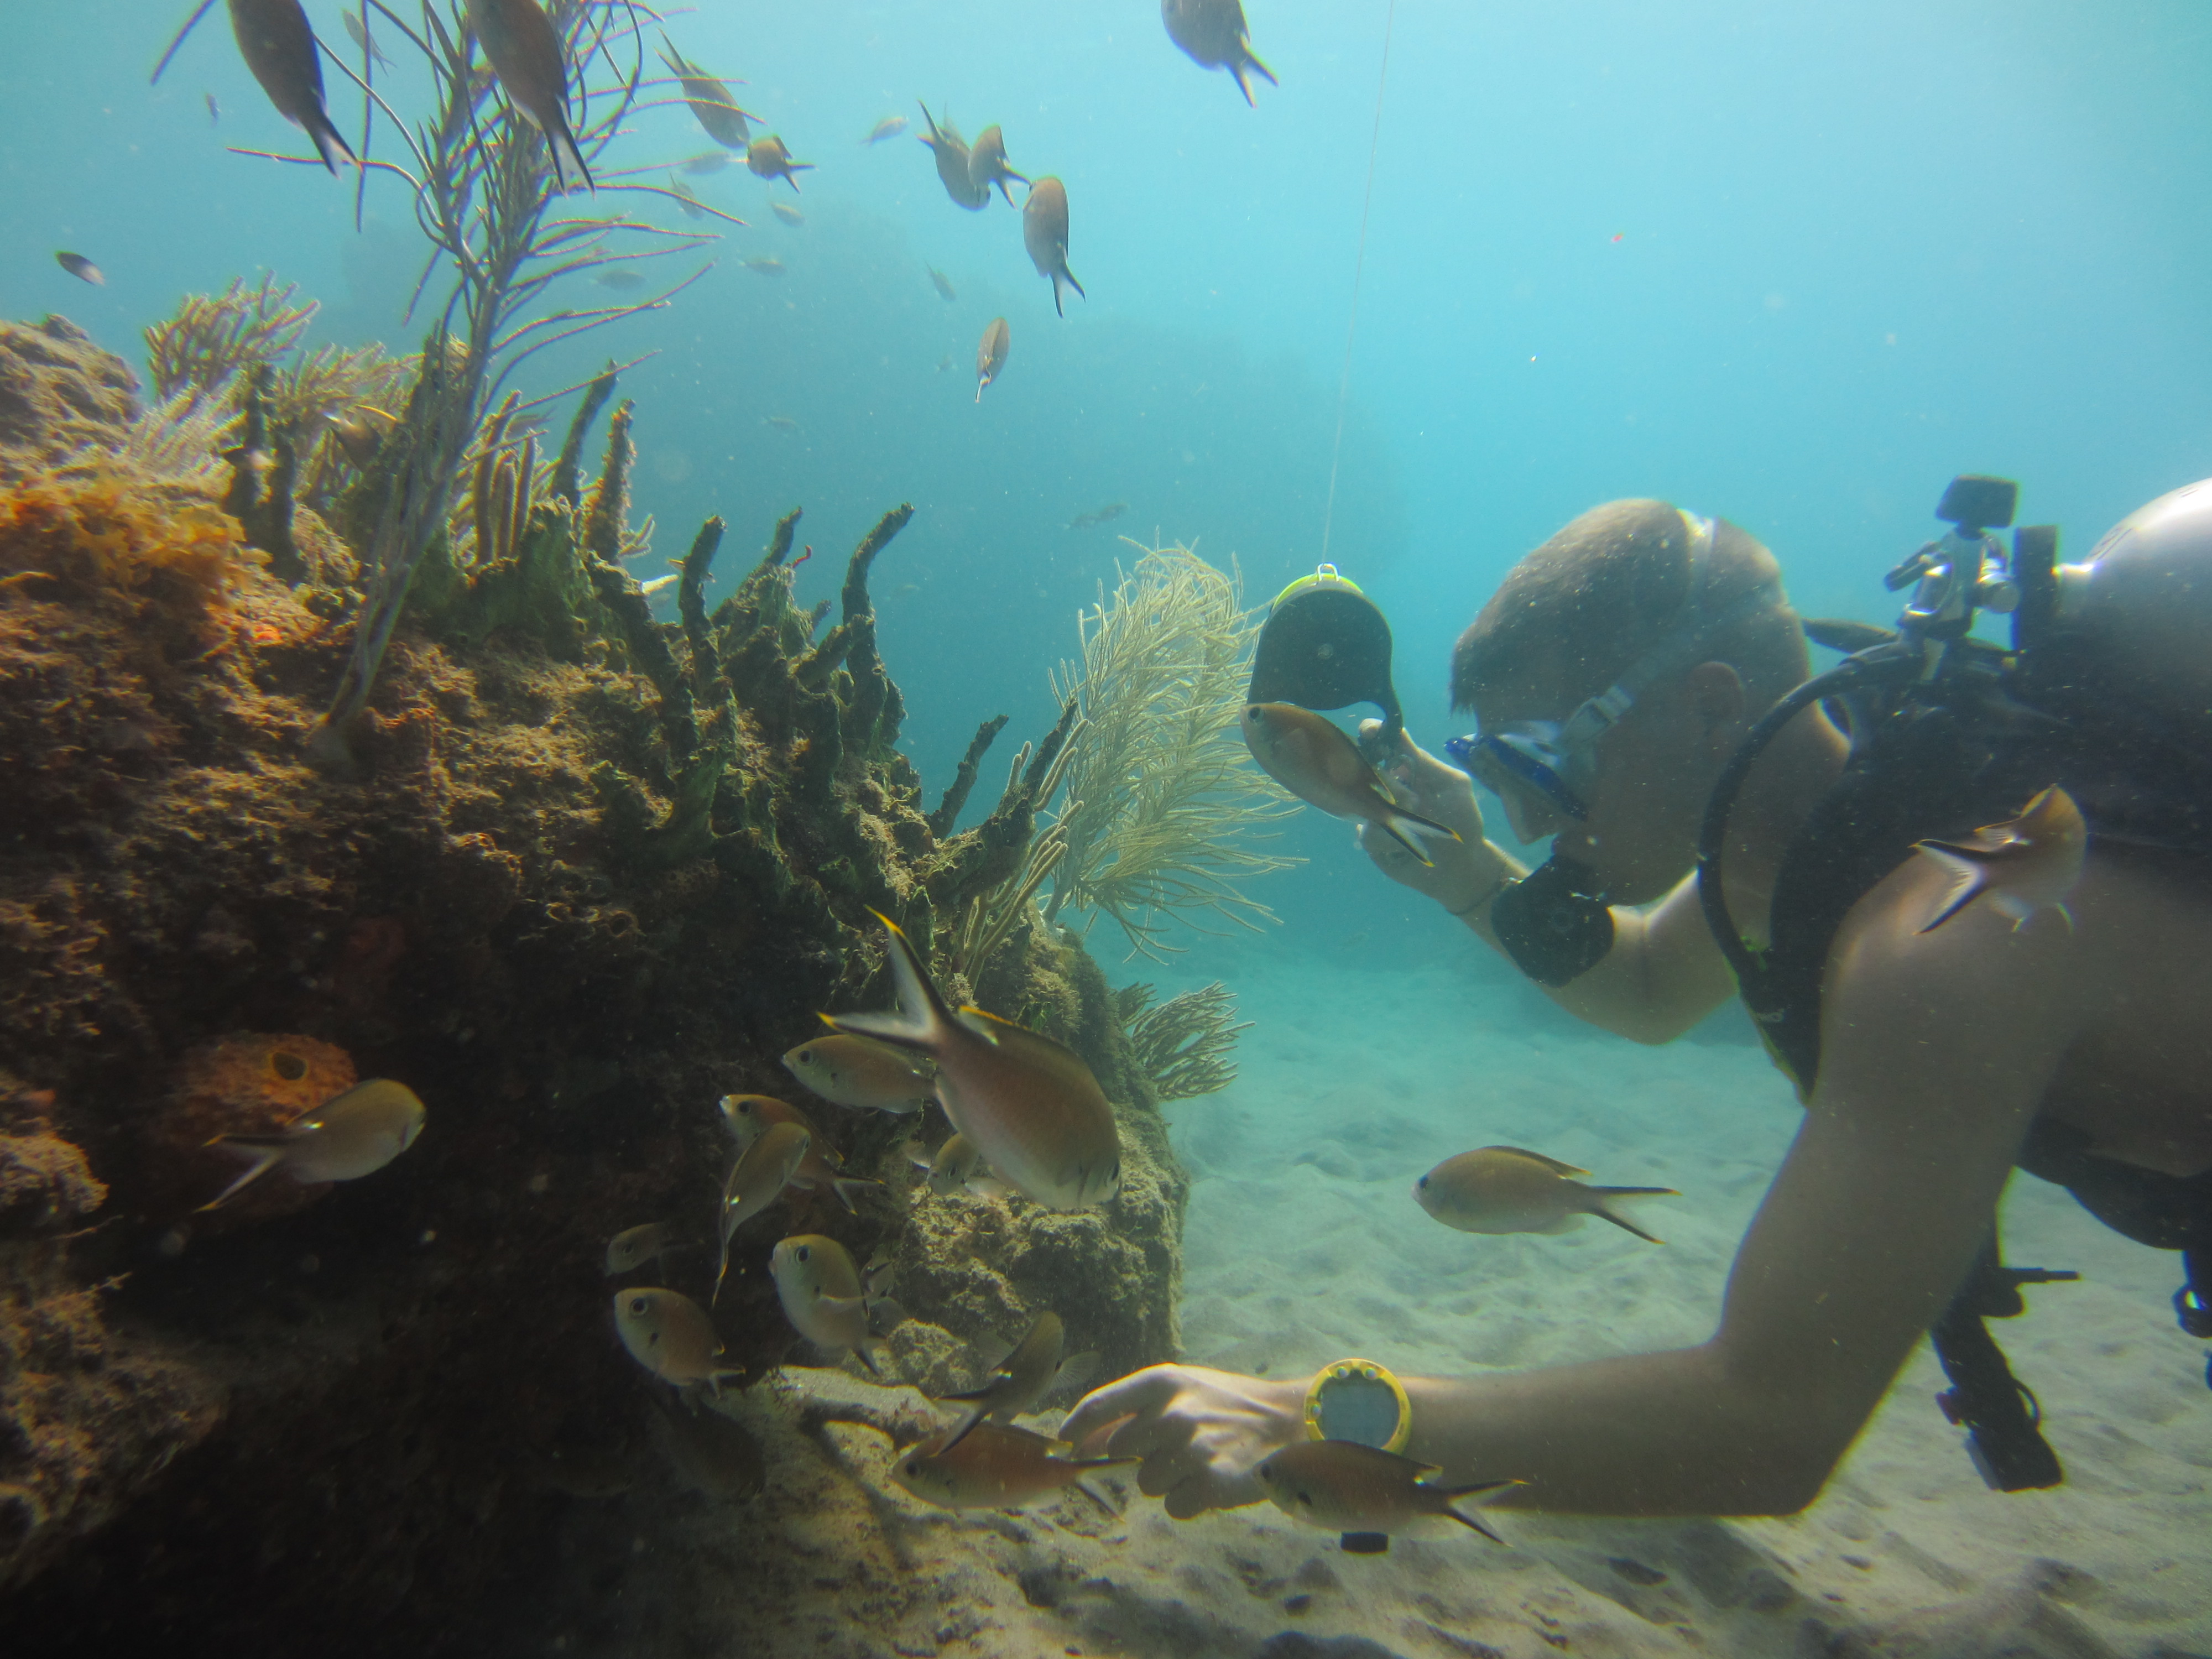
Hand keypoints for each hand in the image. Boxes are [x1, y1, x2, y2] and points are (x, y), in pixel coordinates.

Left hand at [1060, 1365, 1304, 1518]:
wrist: (1288, 1421)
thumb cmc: (1226, 1404)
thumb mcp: (1183, 1389)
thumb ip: (1134, 1408)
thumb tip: (1083, 1441)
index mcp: (1163, 1382)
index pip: (1099, 1405)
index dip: (1074, 1430)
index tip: (1063, 1447)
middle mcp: (1174, 1413)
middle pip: (1121, 1451)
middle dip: (1140, 1455)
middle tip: (1174, 1449)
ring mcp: (1193, 1450)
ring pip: (1147, 1483)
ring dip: (1168, 1480)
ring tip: (1201, 1462)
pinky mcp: (1212, 1483)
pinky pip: (1175, 1507)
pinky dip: (1191, 1501)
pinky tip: (1213, 1481)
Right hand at [1354, 721, 1499, 908]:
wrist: (1457, 866)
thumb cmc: (1459, 821)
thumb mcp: (1452, 785)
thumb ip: (1424, 762)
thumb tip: (1393, 744)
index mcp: (1405, 764)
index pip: (1380, 739)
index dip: (1371, 732)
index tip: (1368, 732)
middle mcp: (1383, 783)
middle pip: (1364, 768)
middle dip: (1389, 786)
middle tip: (1414, 803)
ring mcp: (1372, 809)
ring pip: (1364, 804)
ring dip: (1394, 818)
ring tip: (1418, 831)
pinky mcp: (1367, 835)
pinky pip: (1368, 833)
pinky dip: (1392, 842)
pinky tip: (1406, 848)